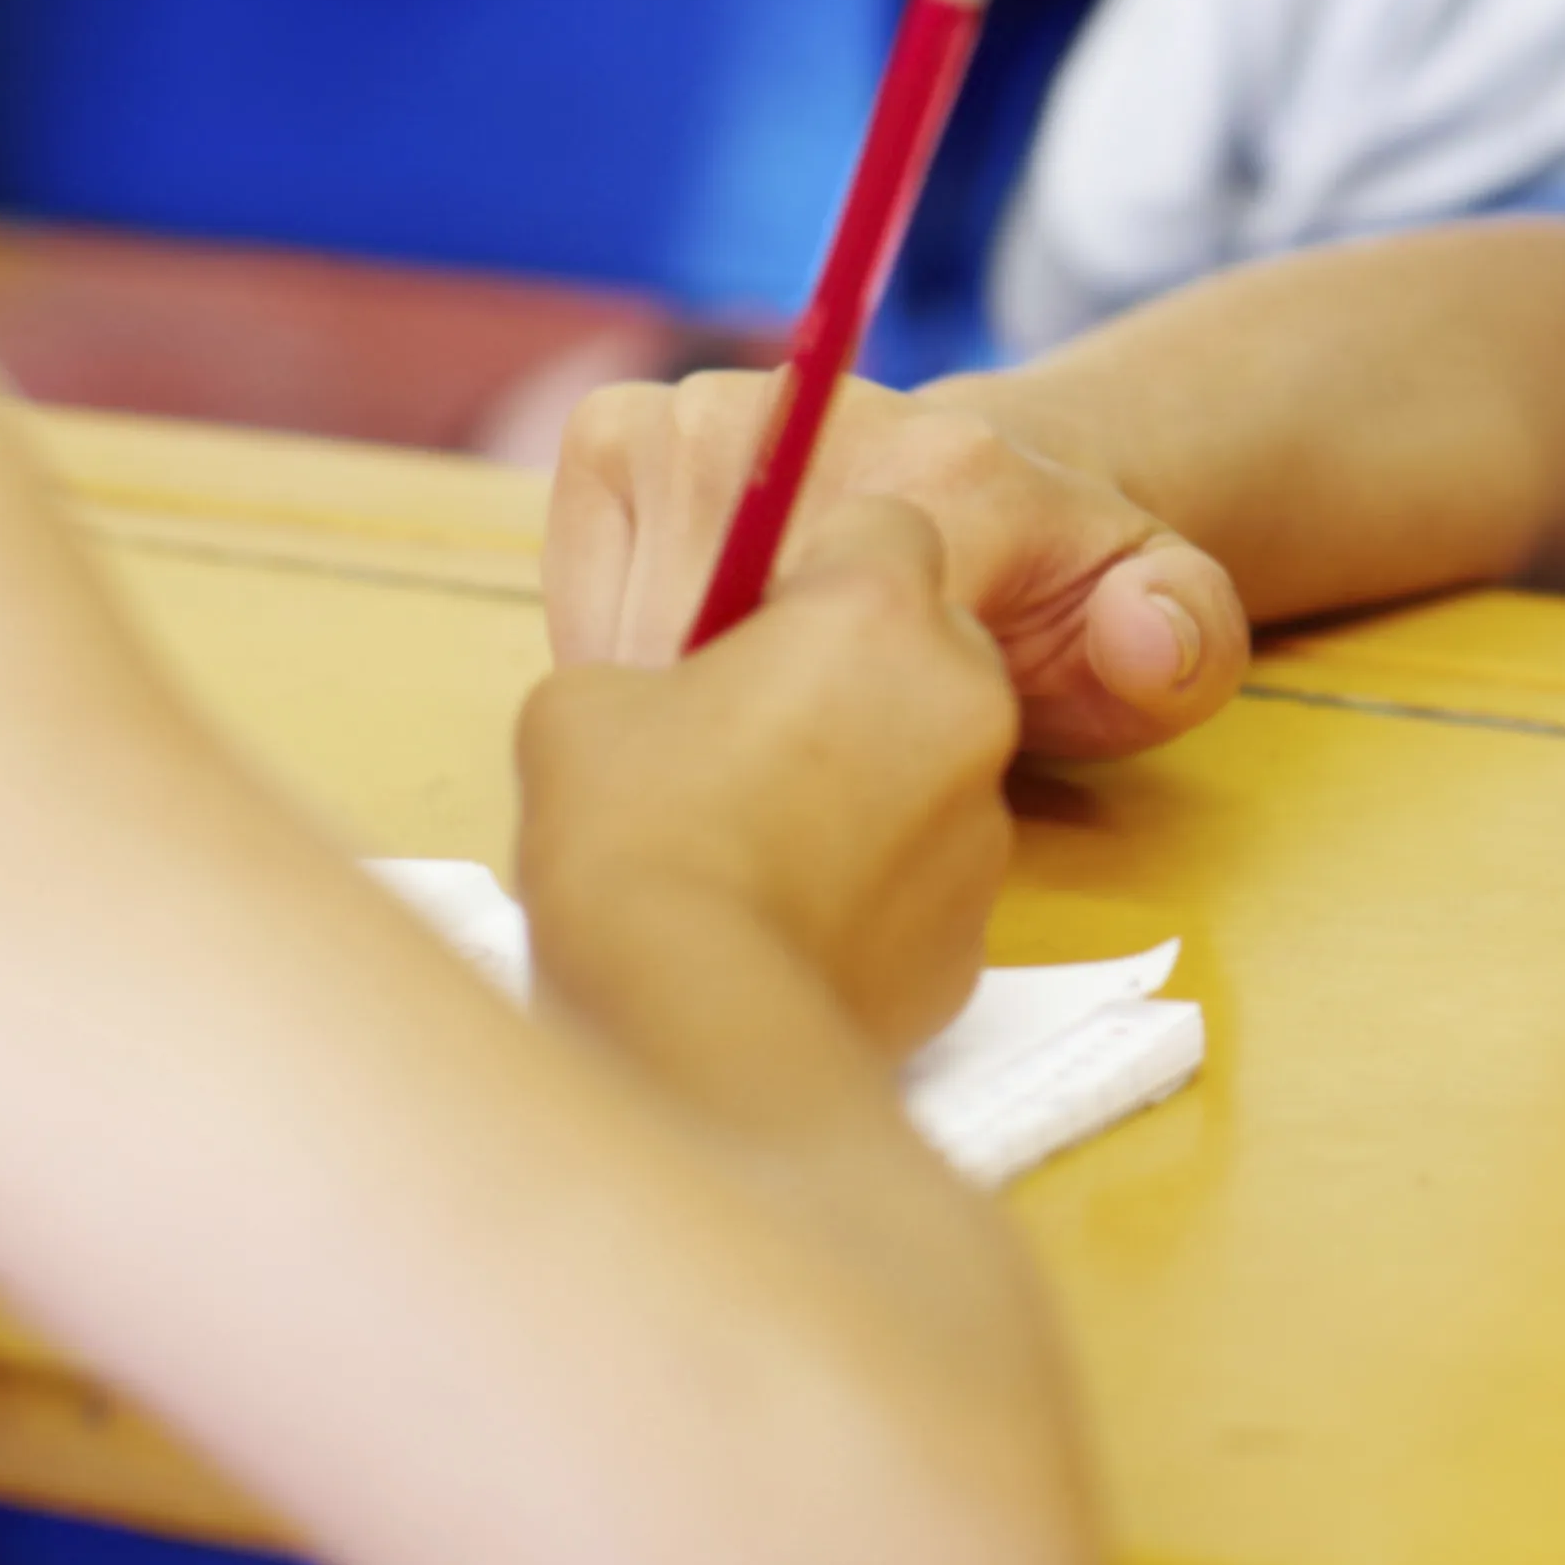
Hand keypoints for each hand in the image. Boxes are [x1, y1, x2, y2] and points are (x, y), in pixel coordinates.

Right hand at [515, 496, 1028, 1053]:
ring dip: (856, 768)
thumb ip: (649, 650)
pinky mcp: (975, 924)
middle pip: (917, 638)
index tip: (744, 620)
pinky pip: (924, 864)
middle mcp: (961, 693)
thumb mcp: (582, 698)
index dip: (806, 568)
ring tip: (747, 825)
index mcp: (877, 607)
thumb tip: (678, 688)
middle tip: (737, 720)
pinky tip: (777, 903)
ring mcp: (982, 813)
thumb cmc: (635, 841)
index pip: (880, 530)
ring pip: (925, 754)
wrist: (698, 1034)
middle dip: (841, 666)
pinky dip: (868, 870)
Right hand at [550, 367, 1251, 761]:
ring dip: (672, 706)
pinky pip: (578, 595)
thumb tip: (1143, 633)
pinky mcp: (616, 431)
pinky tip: (699, 672)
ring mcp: (702, 411)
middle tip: (801, 764)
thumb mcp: (1165, 646)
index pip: (820, 640)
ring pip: (631, 633)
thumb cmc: (1062, 610)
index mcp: (948, 476)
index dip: (813, 743)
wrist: (996, 508)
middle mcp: (811, 414)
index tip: (848, 775)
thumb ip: (1182, 649)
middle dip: (736, 731)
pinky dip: (614, 658)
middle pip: (710, 647)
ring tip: (760, 723)